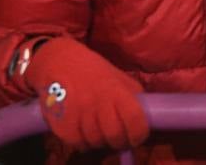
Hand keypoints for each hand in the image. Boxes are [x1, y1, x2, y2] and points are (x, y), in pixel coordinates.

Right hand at [26, 37, 148, 150]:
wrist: (59, 62)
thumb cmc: (92, 69)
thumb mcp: (118, 76)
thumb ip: (132, 95)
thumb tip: (146, 116)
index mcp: (116, 90)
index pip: (135, 119)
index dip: (139, 134)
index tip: (137, 137)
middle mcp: (98, 103)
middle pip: (115, 136)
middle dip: (120, 141)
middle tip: (118, 138)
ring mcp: (79, 114)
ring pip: (96, 142)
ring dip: (100, 141)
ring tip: (99, 130)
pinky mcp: (62, 123)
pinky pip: (77, 143)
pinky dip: (83, 142)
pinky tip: (84, 132)